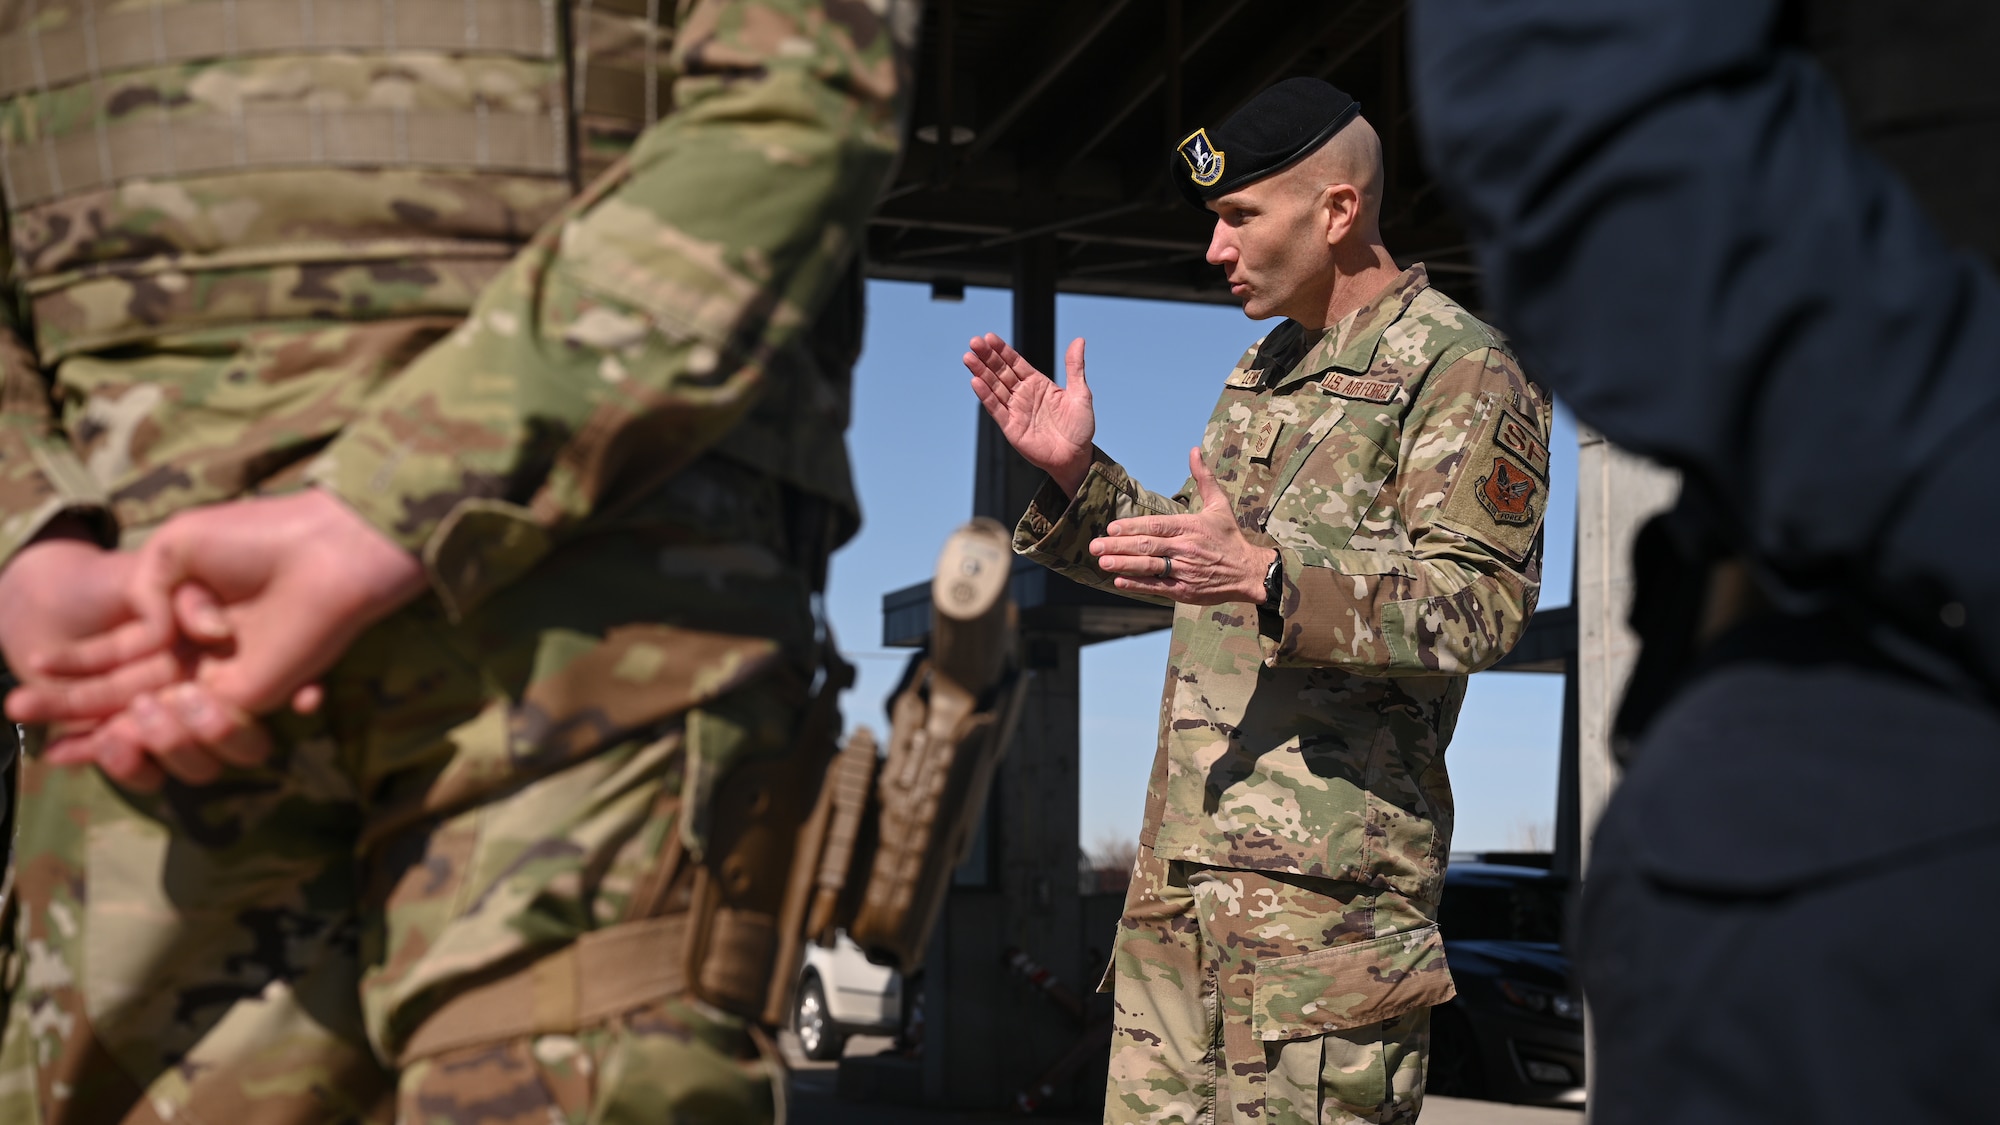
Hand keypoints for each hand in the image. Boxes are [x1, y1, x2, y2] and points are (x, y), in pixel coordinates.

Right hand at [10, 489, 428, 785]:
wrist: (326, 546)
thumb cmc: (258, 536)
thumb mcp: (177, 549)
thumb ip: (145, 593)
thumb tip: (152, 638)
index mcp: (172, 622)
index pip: (110, 663)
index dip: (66, 681)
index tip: (18, 699)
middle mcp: (194, 656)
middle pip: (122, 697)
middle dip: (68, 707)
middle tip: (13, 708)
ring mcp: (223, 677)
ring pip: (158, 719)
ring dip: (120, 719)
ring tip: (99, 706)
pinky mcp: (256, 693)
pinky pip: (204, 725)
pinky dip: (167, 729)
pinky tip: (133, 725)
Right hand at [964, 333, 1095, 497]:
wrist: (1076, 457)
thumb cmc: (1080, 427)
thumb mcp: (1081, 393)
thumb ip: (1074, 367)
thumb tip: (1079, 340)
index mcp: (1038, 384)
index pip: (1015, 363)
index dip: (1002, 350)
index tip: (989, 337)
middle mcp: (1023, 395)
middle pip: (1001, 372)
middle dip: (987, 357)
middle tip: (974, 342)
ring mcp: (1015, 410)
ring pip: (994, 387)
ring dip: (981, 373)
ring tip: (968, 358)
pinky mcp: (1011, 427)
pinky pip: (996, 408)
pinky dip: (985, 396)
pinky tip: (975, 381)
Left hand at [1090, 448, 1275, 606]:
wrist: (1248, 571)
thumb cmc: (1230, 536)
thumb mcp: (1219, 504)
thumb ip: (1204, 477)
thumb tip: (1194, 450)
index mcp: (1192, 526)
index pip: (1157, 526)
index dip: (1133, 527)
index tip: (1111, 527)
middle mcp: (1187, 548)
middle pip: (1148, 547)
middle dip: (1119, 546)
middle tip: (1095, 545)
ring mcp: (1185, 571)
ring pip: (1150, 567)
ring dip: (1124, 564)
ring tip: (1102, 561)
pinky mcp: (1185, 590)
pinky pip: (1158, 587)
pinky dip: (1138, 585)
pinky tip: (1119, 581)